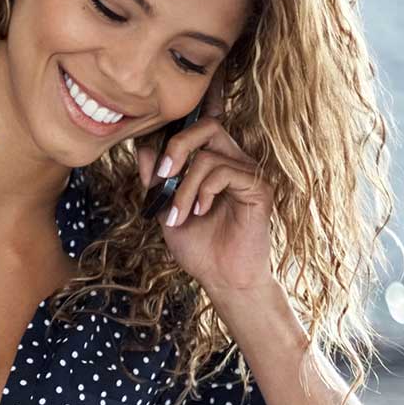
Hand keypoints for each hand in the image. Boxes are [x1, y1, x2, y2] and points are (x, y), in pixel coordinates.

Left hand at [141, 76, 277, 299]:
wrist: (221, 279)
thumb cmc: (198, 246)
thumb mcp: (165, 208)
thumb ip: (155, 179)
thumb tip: (143, 147)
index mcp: (215, 162)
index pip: (196, 128)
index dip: (172, 135)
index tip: (152, 167)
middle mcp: (234, 161)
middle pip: (207, 126)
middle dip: (176, 146)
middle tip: (161, 175)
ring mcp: (249, 173)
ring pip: (208, 156)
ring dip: (184, 187)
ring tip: (180, 214)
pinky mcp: (260, 188)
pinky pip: (225, 172)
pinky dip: (203, 191)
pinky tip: (200, 212)